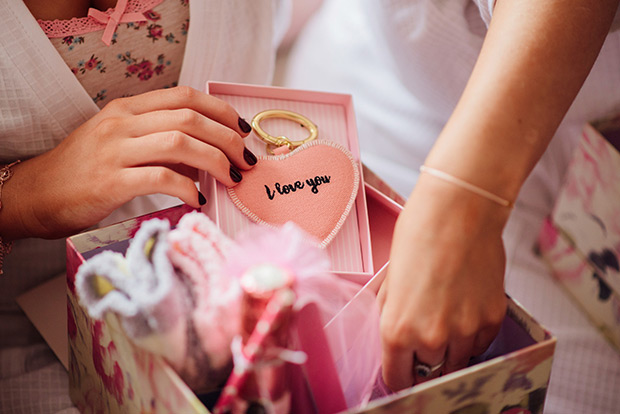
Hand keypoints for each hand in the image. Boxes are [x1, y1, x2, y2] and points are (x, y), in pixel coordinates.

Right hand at [2, 86, 255, 239]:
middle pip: (189, 118)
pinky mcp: (109, 182)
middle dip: (228, 138)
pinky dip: (188, 187)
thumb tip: (206, 158)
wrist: (33, 195)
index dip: (220, 110)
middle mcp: (122, 123)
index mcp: (127, 109)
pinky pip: (161, 178)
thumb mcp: (120, 145)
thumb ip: (160, 145)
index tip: (242, 129)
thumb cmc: (82, 172)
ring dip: (216, 161)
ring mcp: (114, 150)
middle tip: (246, 160)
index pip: (184, 97)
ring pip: (180, 143)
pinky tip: (199, 199)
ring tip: (231, 178)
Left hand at [377, 175, 508, 390]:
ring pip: (457, 362)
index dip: (399, 374)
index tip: (403, 368)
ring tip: (445, 315)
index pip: (397, 379)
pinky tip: (464, 307)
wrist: (460, 210)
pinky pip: (480, 343)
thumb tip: (393, 336)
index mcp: (397, 330)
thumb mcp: (389, 279)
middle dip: (424, 358)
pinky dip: (472, 334)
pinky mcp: (492, 318)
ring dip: (450, 349)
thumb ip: (390, 314)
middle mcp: (432, 338)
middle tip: (425, 332)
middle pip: (429, 372)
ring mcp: (466, 331)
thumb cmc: (419, 235)